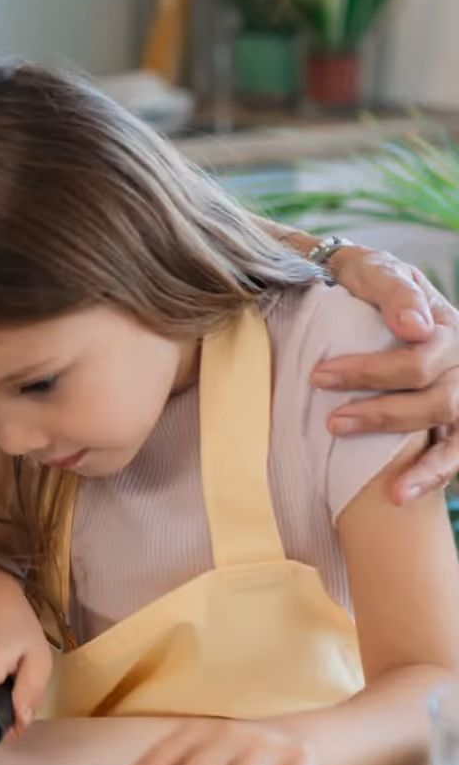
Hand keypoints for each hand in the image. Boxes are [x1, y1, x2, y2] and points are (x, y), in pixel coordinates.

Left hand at [316, 248, 458, 501]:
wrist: (360, 287)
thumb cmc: (365, 281)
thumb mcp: (374, 270)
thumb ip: (392, 291)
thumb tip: (414, 327)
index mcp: (444, 325)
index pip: (420, 356)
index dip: (370, 370)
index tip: (319, 376)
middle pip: (435, 394)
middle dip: (379, 411)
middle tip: (329, 419)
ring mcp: (458, 392)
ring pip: (448, 426)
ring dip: (408, 450)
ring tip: (370, 466)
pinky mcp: (450, 421)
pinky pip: (454, 454)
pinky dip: (429, 475)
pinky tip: (397, 494)